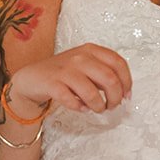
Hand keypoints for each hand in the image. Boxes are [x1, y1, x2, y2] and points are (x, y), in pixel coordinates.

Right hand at [7, 43, 132, 116]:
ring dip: (98, 106)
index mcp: (91, 50)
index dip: (127, 82)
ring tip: (96, 109)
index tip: (126, 95)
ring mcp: (65, 70)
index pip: (118, 63)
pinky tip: (81, 108)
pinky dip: (80, 108)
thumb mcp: (86, 66)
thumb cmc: (64, 74)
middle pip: (109, 79)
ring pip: (92, 92)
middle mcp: (79, 57)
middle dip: (115, 98)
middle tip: (112, 106)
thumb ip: (104, 74)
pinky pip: (72, 101)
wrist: (32, 77)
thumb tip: (123, 92)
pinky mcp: (52, 84)